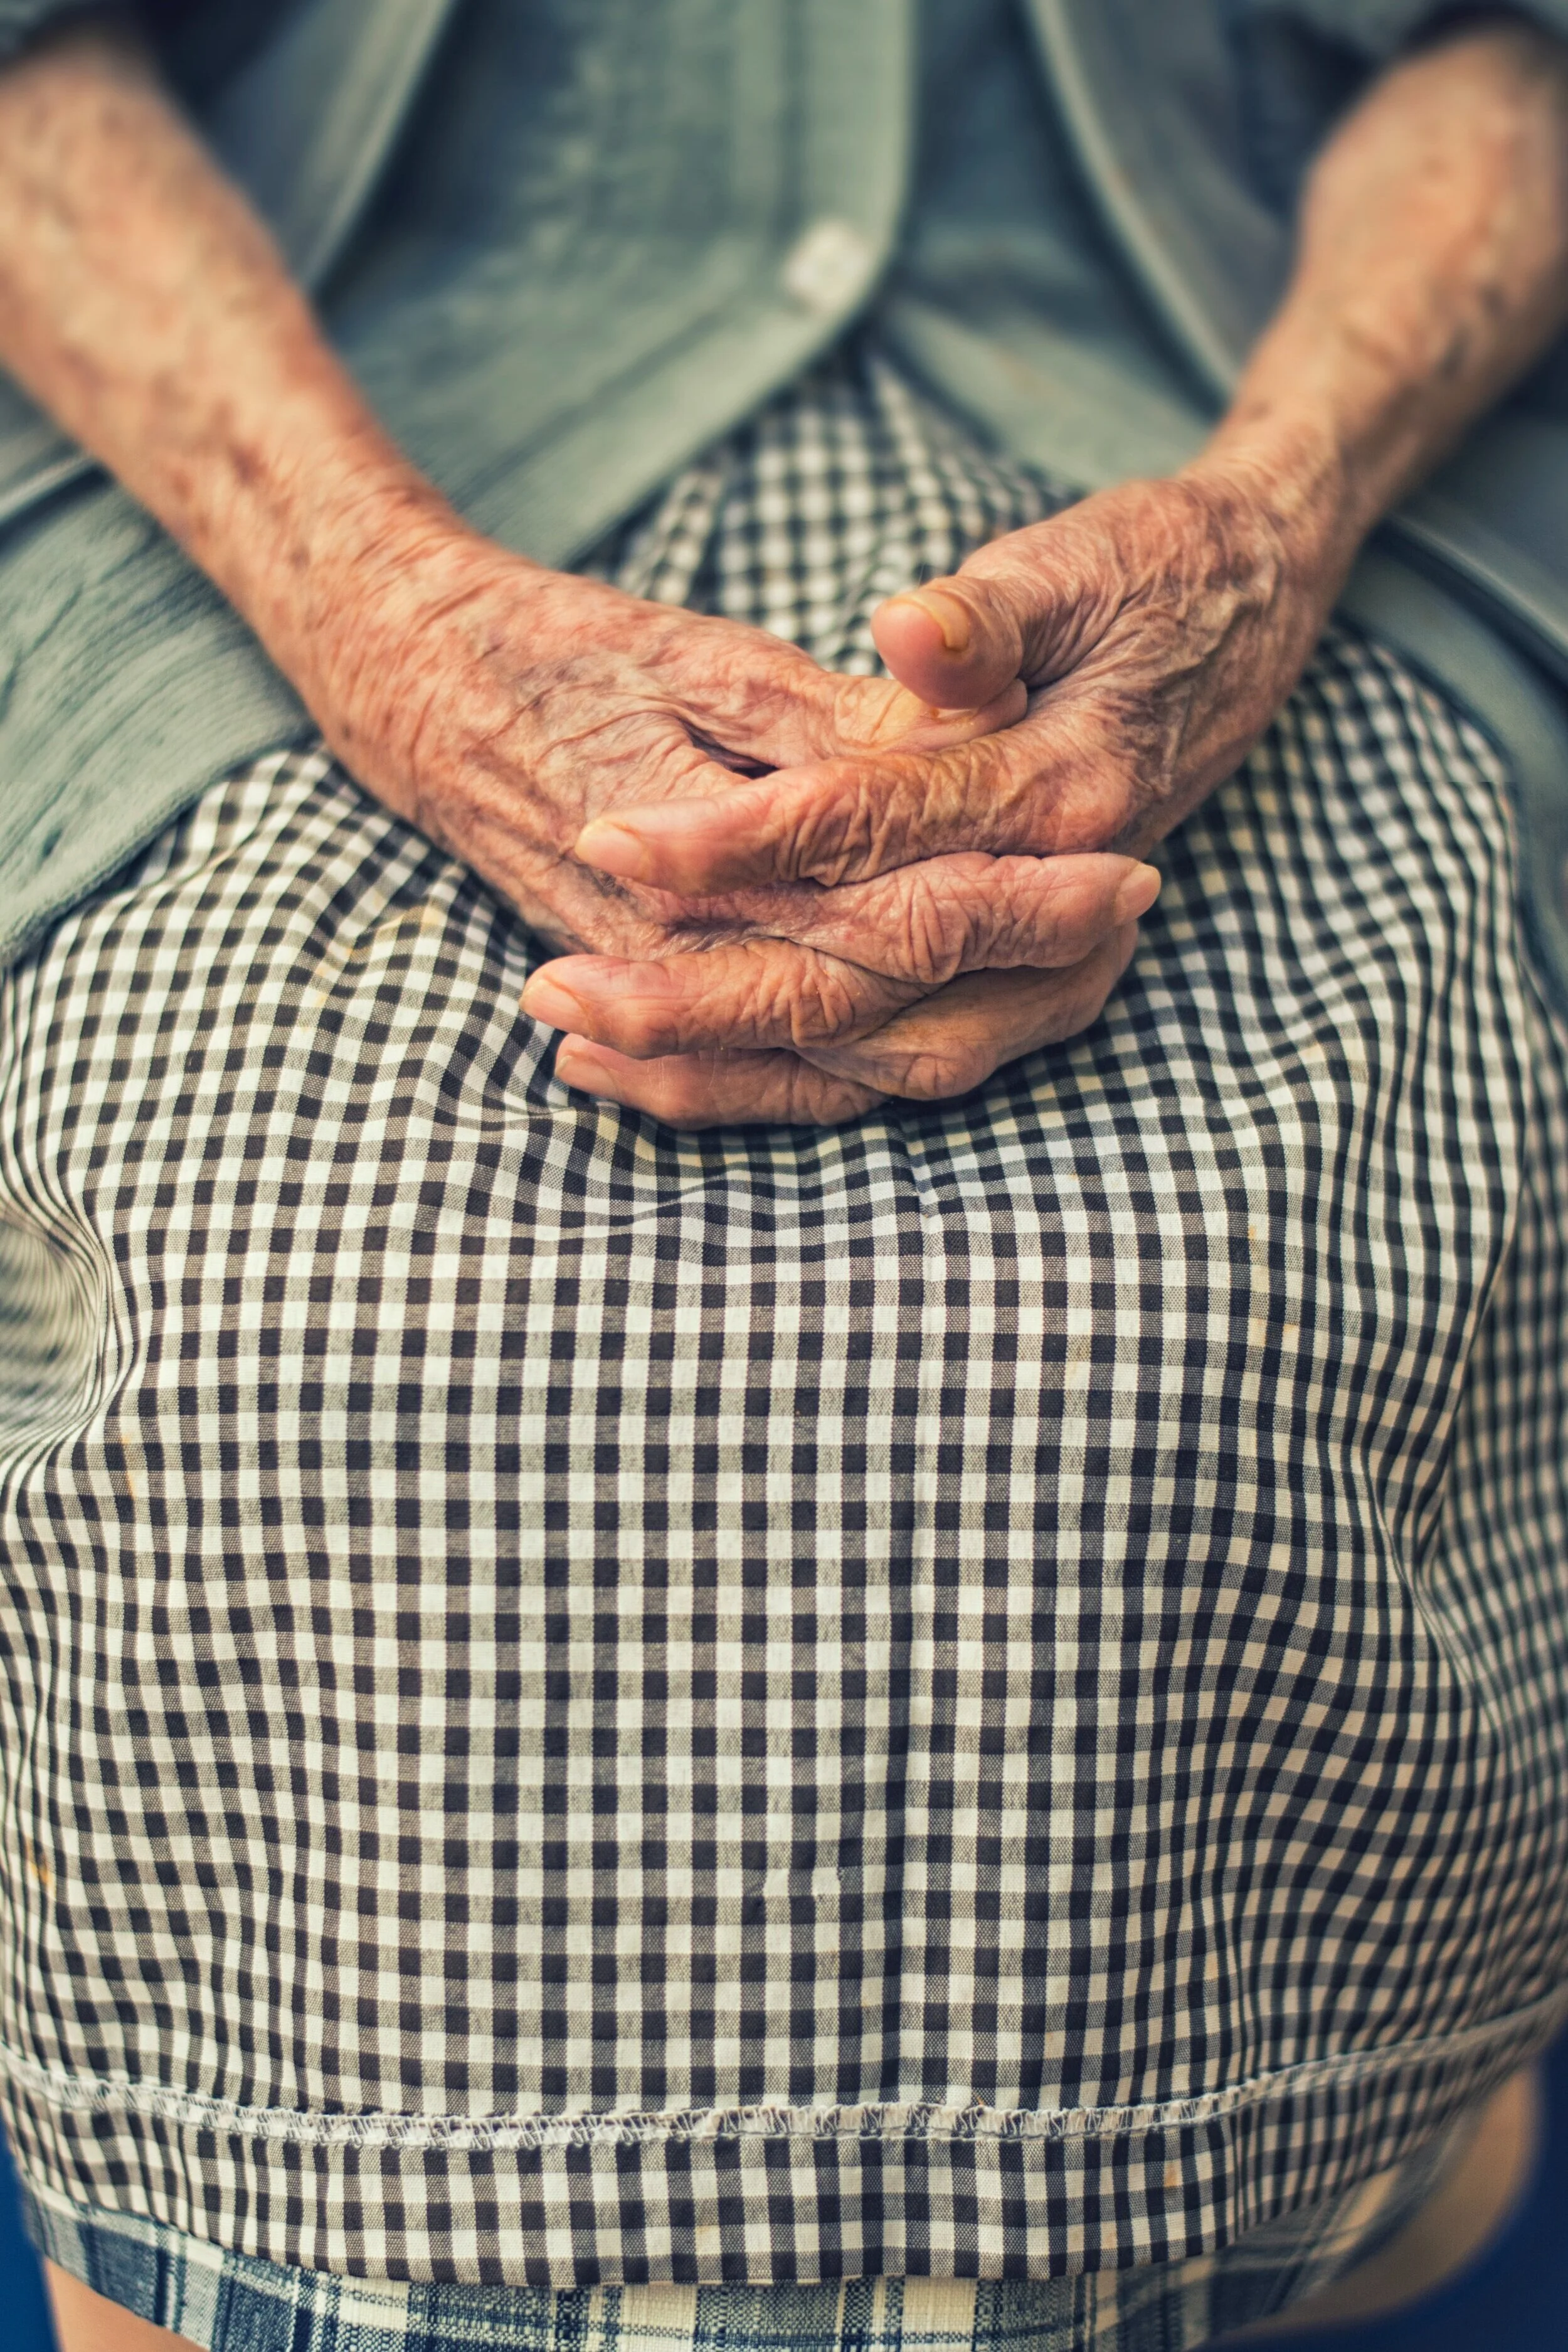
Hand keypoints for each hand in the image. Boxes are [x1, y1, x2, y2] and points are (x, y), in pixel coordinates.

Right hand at [301, 522, 1156, 1121]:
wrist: (411, 690)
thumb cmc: (556, 651)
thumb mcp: (699, 658)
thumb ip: (827, 730)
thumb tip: (962, 753)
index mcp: (698, 849)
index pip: (886, 911)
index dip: (1018, 903)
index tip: (1129, 876)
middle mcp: (679, 945)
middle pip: (879, 1002)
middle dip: (1021, 973)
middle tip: (1135, 931)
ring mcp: (659, 984)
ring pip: (830, 1060)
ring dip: (959, 1033)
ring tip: (1077, 987)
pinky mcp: (650, 993)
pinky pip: (763, 1078)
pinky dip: (857, 1076)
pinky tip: (936, 1055)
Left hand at [543, 459, 1332, 1120]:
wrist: (1249, 621)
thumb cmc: (1150, 577)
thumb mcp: (1073, 566)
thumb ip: (987, 616)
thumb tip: (914, 633)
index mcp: (1063, 791)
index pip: (872, 834)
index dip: (736, 840)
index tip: (612, 834)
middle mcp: (1061, 906)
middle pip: (860, 979)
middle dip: (700, 995)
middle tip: (552, 990)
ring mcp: (1052, 964)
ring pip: (873, 1054)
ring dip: (728, 1062)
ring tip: (583, 1047)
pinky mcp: (1026, 986)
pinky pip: (898, 1063)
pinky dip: (790, 1078)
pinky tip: (679, 1073)